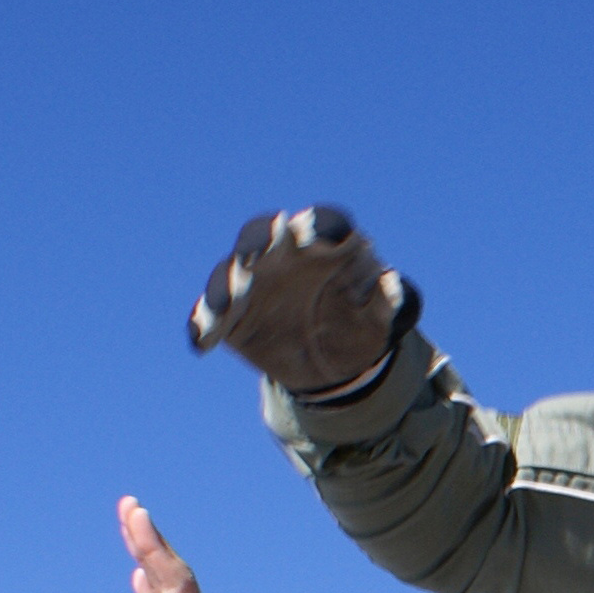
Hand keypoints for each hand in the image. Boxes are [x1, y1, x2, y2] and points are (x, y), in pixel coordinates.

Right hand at [186, 206, 420, 396]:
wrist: (333, 368)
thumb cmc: (356, 330)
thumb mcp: (376, 323)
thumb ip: (384, 302)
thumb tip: (392, 282)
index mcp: (324, 248)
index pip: (323, 224)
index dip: (319, 225)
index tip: (317, 236)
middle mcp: (281, 256)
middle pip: (264, 233)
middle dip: (260, 239)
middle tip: (256, 252)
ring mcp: (251, 282)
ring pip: (231, 272)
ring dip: (226, 285)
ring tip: (227, 305)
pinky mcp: (230, 315)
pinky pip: (211, 317)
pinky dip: (204, 326)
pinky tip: (201, 344)